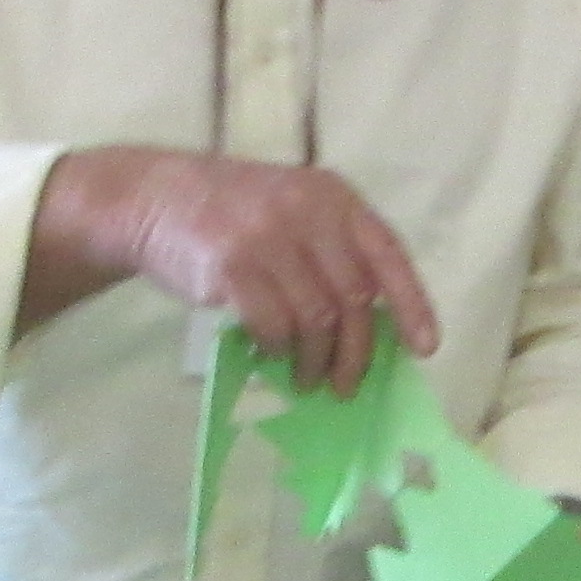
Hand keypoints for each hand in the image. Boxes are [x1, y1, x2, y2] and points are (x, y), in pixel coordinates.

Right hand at [26, 148, 438, 392]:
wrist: (155, 198)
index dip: (412, 305)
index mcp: (333, 197)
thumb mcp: (293, 208)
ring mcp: (269, 238)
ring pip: (317, 320)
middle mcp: (308, 212)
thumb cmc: (234, 214)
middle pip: (355, 298)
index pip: (387, 254)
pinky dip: (278, 350)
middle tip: (346, 384)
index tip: (424, 348)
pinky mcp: (233, 268)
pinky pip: (273, 326)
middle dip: (357, 352)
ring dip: (315, 361)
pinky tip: (271, 356)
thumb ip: (333, 250)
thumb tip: (372, 325)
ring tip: (307, 380)